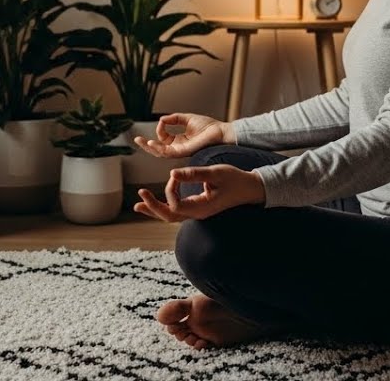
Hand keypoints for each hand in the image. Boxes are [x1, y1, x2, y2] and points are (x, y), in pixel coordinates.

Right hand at [132, 112, 235, 158]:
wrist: (221, 131)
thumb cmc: (209, 126)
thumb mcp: (188, 118)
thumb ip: (174, 118)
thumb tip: (161, 119)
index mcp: (179, 141)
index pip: (163, 138)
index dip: (160, 129)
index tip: (162, 121)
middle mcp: (179, 147)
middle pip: (158, 149)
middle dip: (146, 145)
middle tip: (136, 139)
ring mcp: (181, 151)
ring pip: (161, 153)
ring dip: (150, 148)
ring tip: (141, 141)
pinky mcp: (184, 152)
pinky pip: (168, 152)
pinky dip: (159, 148)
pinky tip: (152, 142)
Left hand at [133, 164, 264, 221]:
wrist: (251, 189)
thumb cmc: (236, 180)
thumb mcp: (216, 173)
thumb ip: (194, 174)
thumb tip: (172, 172)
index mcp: (201, 208)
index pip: (175, 205)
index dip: (170, 189)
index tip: (176, 174)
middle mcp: (197, 213)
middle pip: (169, 216)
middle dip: (152, 206)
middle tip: (140, 194)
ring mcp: (197, 212)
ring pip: (171, 216)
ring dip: (154, 209)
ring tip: (138, 205)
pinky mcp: (197, 207)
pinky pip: (176, 211)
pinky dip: (163, 206)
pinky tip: (152, 203)